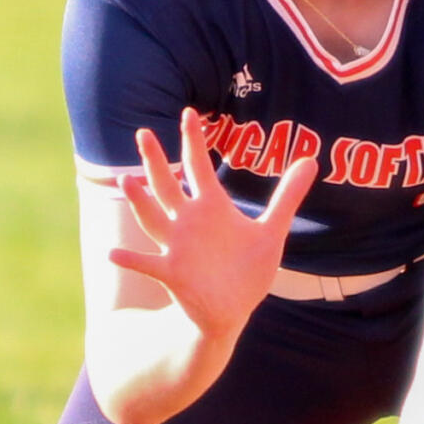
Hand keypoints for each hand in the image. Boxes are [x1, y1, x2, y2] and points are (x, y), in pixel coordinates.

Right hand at [111, 108, 317, 336]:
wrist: (232, 310)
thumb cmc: (247, 270)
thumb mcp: (271, 231)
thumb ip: (287, 196)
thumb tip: (311, 160)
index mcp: (211, 207)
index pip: (198, 167)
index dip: (194, 141)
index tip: (189, 112)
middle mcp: (188, 222)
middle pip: (167, 186)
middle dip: (155, 162)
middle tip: (143, 133)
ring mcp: (177, 247)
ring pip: (153, 220)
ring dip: (139, 202)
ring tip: (125, 181)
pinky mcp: (172, 275)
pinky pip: (149, 265)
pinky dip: (132, 260)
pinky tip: (113, 254)